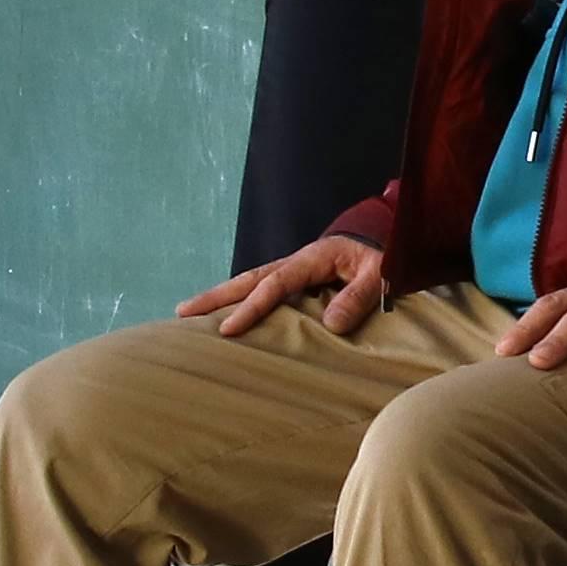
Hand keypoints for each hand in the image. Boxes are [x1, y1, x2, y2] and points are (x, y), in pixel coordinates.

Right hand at [181, 230, 391, 341]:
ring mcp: (292, 269)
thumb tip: (330, 324)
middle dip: (216, 296)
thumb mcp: (380, 274)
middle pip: (248, 279)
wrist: (384, 236)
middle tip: (182, 312)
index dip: (252, 307)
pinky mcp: (295, 278)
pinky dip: (239, 299)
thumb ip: (358, 297)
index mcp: (312, 259)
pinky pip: (261, 288)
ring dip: (221, 297)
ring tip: (188, 313)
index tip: (228, 329)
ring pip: (249, 282)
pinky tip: (224, 314)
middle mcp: (295, 262)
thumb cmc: (382, 255)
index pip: (275, 285)